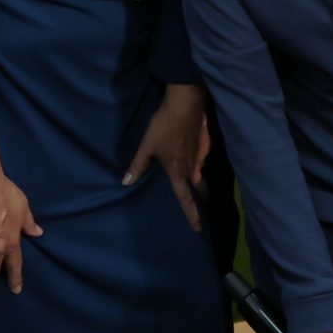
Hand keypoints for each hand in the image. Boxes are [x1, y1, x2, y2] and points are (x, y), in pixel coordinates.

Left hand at [123, 83, 207, 231]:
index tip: (198, 228)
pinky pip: (204, 156)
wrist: (186, 104)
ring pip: (202, 171)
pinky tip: (194, 148)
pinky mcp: (207, 143)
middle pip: (200, 188)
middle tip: (202, 203)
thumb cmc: (163, 127)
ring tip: (195, 175)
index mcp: (178, 173)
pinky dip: (200, 157)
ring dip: (200, 176)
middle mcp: (193, 168)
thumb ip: (138, 165)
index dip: (192, 214)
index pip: (185, 199)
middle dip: (202, 198)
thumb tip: (125, 183)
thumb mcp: (147, 146)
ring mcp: (202, 155)